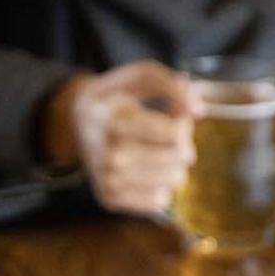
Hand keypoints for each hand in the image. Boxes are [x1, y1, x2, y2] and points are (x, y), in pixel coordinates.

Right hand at [42, 61, 201, 216]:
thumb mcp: (141, 76)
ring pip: (174, 180)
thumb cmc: (116, 96)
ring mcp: (109, 181)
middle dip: (182, 142)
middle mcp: (110, 156)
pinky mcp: (111, 199)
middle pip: (178, 159)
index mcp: (116, 122)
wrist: (75, 121)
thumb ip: (175, 86)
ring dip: (173, 162)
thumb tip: (199, 111)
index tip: (175, 115)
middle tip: (165, 131)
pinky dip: (160, 183)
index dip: (184, 125)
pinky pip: (160, 199)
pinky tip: (146, 167)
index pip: (175, 137)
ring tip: (154, 147)